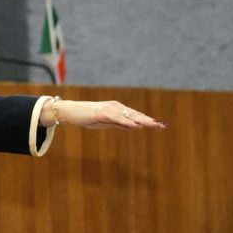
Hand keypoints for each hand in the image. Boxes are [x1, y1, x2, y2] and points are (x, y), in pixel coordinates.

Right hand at [40, 99, 166, 129]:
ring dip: (142, 120)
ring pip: (129, 116)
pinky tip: (136, 125)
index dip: (148, 120)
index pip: (135, 115)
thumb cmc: (86, 117)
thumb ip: (120, 124)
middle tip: (162, 125)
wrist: (70, 112)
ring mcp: (110, 109)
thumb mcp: (105, 123)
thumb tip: (135, 126)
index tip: (160, 125)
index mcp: (117, 109)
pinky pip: (118, 118)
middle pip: (136, 115)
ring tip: (154, 125)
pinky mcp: (102, 112)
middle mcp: (116, 107)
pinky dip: (128, 121)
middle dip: (149, 120)